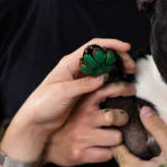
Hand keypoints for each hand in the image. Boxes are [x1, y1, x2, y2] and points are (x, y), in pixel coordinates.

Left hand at [2, 39, 134, 160]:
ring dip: (117, 69)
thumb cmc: (42, 104)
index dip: (111, 45)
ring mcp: (80, 80)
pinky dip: (112, 80)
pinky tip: (119, 84)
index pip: (93, 47)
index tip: (125, 49)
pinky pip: (101, 81)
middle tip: (131, 67)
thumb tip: (103, 77)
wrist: (35, 121)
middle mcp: (75, 68)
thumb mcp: (62, 92)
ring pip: (103, 68)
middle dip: (118, 58)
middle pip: (101, 56)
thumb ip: (83, 84)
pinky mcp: (83, 92)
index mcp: (69, 63)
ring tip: (129, 75)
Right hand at [43, 81, 135, 166]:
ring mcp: (82, 137)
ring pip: (116, 137)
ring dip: (117, 138)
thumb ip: (92, 96)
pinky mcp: (81, 154)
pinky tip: (102, 149)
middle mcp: (83, 118)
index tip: (130, 90)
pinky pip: (107, 155)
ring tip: (112, 137)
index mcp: (83, 103)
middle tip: (120, 120)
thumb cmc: (66, 124)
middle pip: (115, 116)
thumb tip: (114, 86)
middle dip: (123, 119)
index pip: (107, 89)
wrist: (44, 144)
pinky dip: (108, 153)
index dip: (123, 88)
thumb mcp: (75, 105)